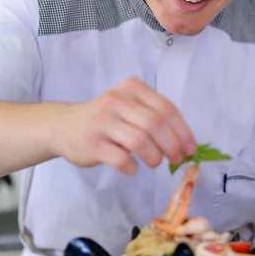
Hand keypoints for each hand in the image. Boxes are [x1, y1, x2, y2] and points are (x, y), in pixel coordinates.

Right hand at [51, 77, 196, 174]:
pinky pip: (121, 158)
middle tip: (176, 159)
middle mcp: (116, 100)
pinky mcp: (92, 143)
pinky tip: (132, 167)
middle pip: (155, 124)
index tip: (190, 148)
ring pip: (140, 141)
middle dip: (172, 146)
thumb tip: (186, 144)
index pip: (166, 108)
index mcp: (132, 88)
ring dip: (154, 156)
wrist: (64, 127)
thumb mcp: (130, 107)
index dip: (183, 131)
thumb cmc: (107, 119)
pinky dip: (132, 167)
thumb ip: (156, 118)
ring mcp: (102, 121)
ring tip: (154, 162)